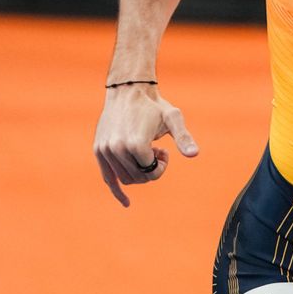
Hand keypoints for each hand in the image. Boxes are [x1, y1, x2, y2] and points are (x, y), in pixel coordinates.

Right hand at [93, 84, 199, 207]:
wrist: (127, 90)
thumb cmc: (153, 105)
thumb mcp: (173, 118)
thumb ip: (184, 137)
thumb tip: (194, 154)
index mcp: (136, 144)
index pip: (151, 172)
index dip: (161, 165)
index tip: (163, 150)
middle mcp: (117, 149)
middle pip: (138, 177)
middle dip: (150, 169)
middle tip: (155, 150)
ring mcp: (105, 150)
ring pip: (125, 179)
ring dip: (138, 171)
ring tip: (144, 152)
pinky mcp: (98, 150)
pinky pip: (107, 178)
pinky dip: (117, 190)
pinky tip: (126, 203)